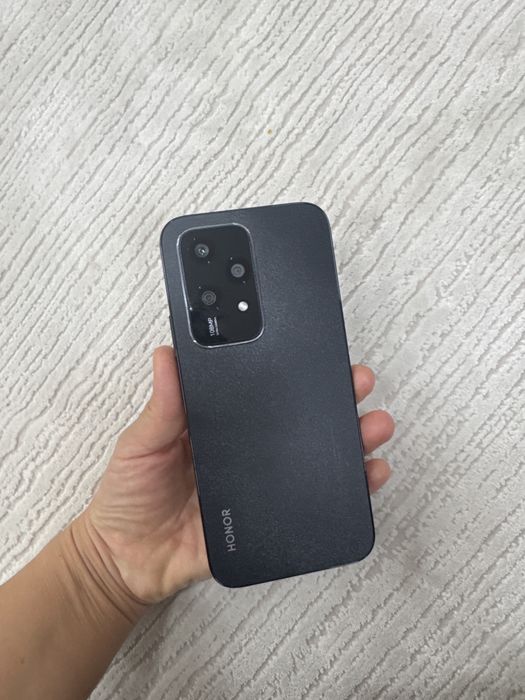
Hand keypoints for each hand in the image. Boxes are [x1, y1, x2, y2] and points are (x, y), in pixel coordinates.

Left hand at [83, 347, 393, 604]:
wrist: (126, 560)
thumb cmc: (129, 495)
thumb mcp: (141, 442)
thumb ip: (161, 405)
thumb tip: (167, 354)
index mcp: (221, 425)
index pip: (266, 392)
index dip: (294, 373)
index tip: (319, 353)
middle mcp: (250, 452)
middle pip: (301, 422)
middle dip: (337, 400)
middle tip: (358, 382)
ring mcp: (265, 486)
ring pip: (317, 459)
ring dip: (352, 442)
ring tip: (373, 427)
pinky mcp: (271, 521)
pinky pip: (314, 505)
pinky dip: (346, 493)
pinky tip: (365, 477)